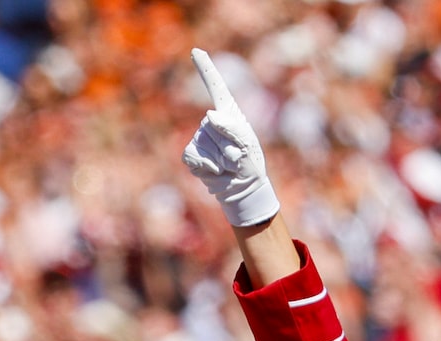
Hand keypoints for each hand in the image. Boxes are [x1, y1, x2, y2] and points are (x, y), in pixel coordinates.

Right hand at [182, 51, 276, 228]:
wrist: (240, 189)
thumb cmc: (248, 165)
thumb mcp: (247, 147)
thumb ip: (232, 129)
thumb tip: (209, 114)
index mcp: (229, 114)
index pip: (216, 87)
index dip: (205, 69)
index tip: (196, 51)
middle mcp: (211, 122)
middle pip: (213, 128)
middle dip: (227, 147)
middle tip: (236, 160)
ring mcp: (200, 136)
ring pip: (204, 144)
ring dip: (219, 160)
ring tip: (227, 166)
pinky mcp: (191, 153)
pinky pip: (192, 156)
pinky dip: (205, 167)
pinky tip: (214, 172)